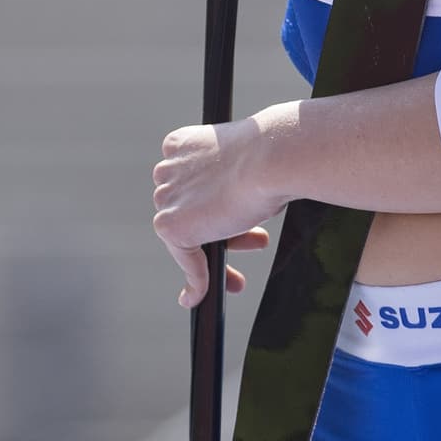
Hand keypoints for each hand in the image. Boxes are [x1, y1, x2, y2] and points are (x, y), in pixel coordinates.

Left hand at [152, 116, 281, 307]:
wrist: (273, 156)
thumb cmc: (272, 152)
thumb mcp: (246, 159)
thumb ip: (230, 176)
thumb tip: (238, 202)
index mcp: (183, 144)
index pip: (190, 183)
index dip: (213, 204)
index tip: (232, 214)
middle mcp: (169, 169)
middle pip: (189, 211)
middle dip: (219, 231)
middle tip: (252, 244)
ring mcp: (168, 198)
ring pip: (188, 236)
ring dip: (212, 257)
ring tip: (237, 278)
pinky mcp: (173, 226)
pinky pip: (186, 259)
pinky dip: (195, 280)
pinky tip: (198, 295)